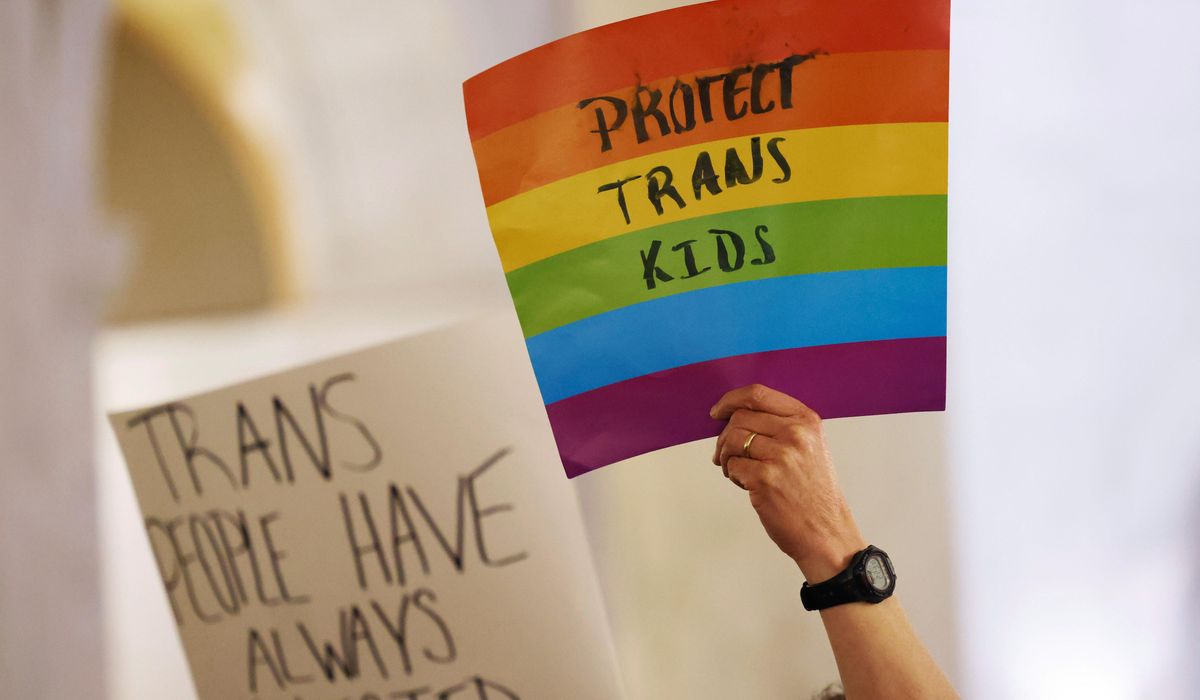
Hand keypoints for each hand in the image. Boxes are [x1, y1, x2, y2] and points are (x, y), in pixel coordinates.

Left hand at [710, 384, 865, 581]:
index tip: (718, 412)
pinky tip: (746, 485)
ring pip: (732, 440)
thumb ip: (782, 426)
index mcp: (806, 421)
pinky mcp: (765, 479)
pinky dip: (732, 475)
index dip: (731, 400)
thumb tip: (736, 417)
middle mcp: (795, 434)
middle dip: (724, 436)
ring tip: (737, 472)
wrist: (827, 533)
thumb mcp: (811, 447)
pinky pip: (732, 467)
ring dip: (726, 457)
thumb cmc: (814, 493)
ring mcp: (781, 456)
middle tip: (725, 454)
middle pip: (740, 417)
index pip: (758, 394)